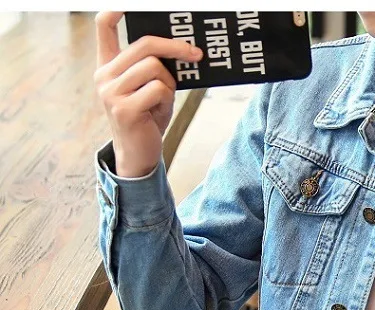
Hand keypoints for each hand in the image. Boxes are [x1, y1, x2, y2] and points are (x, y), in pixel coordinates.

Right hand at [93, 11, 203, 177]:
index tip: (127, 2)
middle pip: (144, 45)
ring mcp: (111, 92)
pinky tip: (158, 113)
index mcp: (108, 66)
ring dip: (169, 84)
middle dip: (175, 47)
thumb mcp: (148, 89)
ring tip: (163, 101)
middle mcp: (104, 75)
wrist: (138, 154)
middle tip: (196, 53)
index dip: (115, 9)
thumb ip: (154, 68)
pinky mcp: (124, 109)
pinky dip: (167, 100)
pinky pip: (158, 89)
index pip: (104, 26)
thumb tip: (183, 49)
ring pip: (154, 68)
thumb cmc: (147, 119)